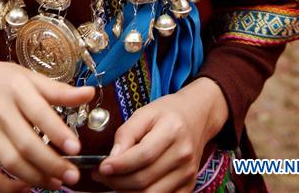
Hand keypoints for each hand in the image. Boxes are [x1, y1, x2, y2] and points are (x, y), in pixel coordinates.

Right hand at [0, 46, 94, 192]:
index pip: (39, 113)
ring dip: (36, 178)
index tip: (77, 148)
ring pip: (10, 163)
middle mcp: (0, 112)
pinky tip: (26, 188)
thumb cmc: (5, 79)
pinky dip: (7, 188)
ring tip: (57, 183)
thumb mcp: (32, 77)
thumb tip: (90, 93)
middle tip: (73, 175)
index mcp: (17, 90)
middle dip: (51, 164)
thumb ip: (60, 90)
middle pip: (26, 144)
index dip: (58, 132)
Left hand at [94, 77, 228, 192]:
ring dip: (126, 192)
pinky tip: (130, 187)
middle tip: (101, 175)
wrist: (197, 116)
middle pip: (145, 179)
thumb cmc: (168, 113)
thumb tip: (111, 158)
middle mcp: (183, 154)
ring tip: (113, 181)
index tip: (101, 167)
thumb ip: (126, 133)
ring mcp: (188, 173)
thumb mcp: (145, 113)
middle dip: (117, 181)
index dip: (120, 165)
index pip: (143, 155)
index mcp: (172, 130)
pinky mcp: (189, 185)